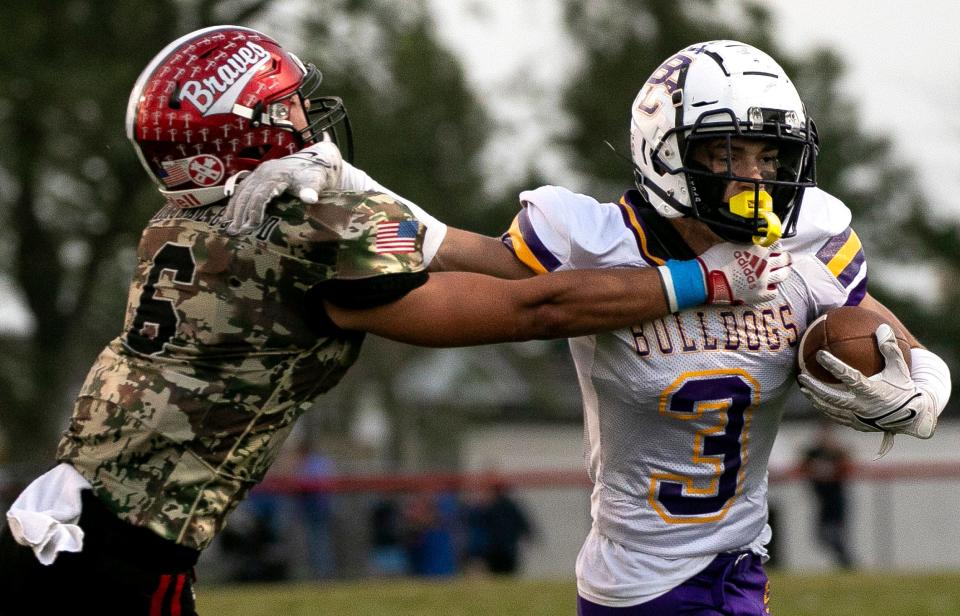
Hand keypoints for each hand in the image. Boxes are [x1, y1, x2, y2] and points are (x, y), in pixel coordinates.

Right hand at [223, 140, 342, 233]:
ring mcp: (259, 173)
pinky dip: (235, 202)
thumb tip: (310, 198)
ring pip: (241, 191)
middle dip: (240, 213)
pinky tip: (230, 215)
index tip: (252, 226)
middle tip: (235, 231)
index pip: (261, 194)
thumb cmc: (314, 174)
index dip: (255, 210)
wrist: (314, 159)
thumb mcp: (315, 181)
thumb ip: (311, 190)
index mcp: (276, 175)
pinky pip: (242, 189)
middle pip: (247, 194)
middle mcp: (263, 172)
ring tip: (228, 226)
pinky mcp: (257, 176)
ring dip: (234, 209)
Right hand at [697, 243, 791, 305]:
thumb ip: (746, 244)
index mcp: (759, 249)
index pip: (777, 245)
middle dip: (786, 258)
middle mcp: (765, 264)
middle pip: (784, 259)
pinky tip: (770, 287)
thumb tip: (751, 243)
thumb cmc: (715, 259)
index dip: (776, 247)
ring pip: (783, 275)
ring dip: (784, 272)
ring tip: (784, 272)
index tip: (775, 249)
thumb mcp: (731, 244)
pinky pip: (774, 292)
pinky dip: (774, 289)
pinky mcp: (759, 294)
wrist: (707, 279)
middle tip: (786, 259)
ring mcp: (763, 280)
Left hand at [798, 324, 937, 455]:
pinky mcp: (855, 424)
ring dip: (814, 398)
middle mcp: (862, 406)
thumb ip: (890, 348)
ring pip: (829, 408)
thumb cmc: (903, 388)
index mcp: (872, 391)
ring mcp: (857, 417)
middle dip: (814, 386)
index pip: (849, 376)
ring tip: (802, 387)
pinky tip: (814, 399)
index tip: (820, 354)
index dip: (833, 365)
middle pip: (832, 396)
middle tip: (801, 375)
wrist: (912, 417)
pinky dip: (823, 407)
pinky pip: (834, 416)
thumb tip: (882, 327)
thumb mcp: (899, 368)